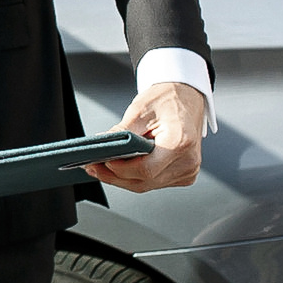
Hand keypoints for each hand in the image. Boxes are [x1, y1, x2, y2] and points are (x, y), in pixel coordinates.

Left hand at [87, 81, 204, 193]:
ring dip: (123, 179)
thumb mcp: (140, 109)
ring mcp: (188, 170)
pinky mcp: (185, 174)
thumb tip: (102, 145)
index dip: (120, 169)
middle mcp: (188, 161)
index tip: (101, 162)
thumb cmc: (168, 99)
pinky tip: (122, 168)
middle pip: (144, 181)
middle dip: (115, 176)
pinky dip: (136, 177)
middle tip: (93, 167)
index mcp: (180, 142)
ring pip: (147, 185)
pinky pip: (155, 182)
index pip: (145, 169)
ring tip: (102, 168)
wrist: (187, 97)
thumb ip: (122, 131)